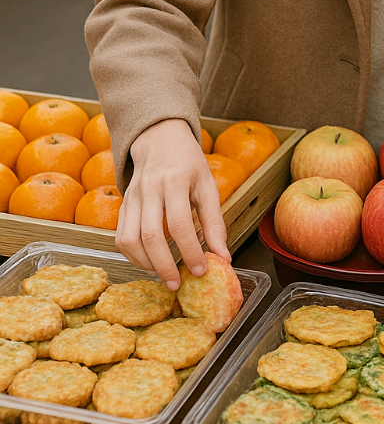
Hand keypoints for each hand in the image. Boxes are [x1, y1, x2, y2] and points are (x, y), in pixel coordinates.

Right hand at [116, 118, 230, 290]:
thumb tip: (223, 256)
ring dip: (145, 264)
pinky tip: (149, 263)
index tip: (201, 270)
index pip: (180, 223)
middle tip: (177, 284)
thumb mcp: (208, 185)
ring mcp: (131, 197)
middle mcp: (149, 189)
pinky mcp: (122, 205)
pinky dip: (133, 256)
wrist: (158, 139)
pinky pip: (120, 236)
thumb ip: (214, 221)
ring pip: (130, 238)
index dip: (190, 250)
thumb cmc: (187, 162)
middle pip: (150, 235)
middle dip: (164, 265)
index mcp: (175, 181)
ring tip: (163, 276)